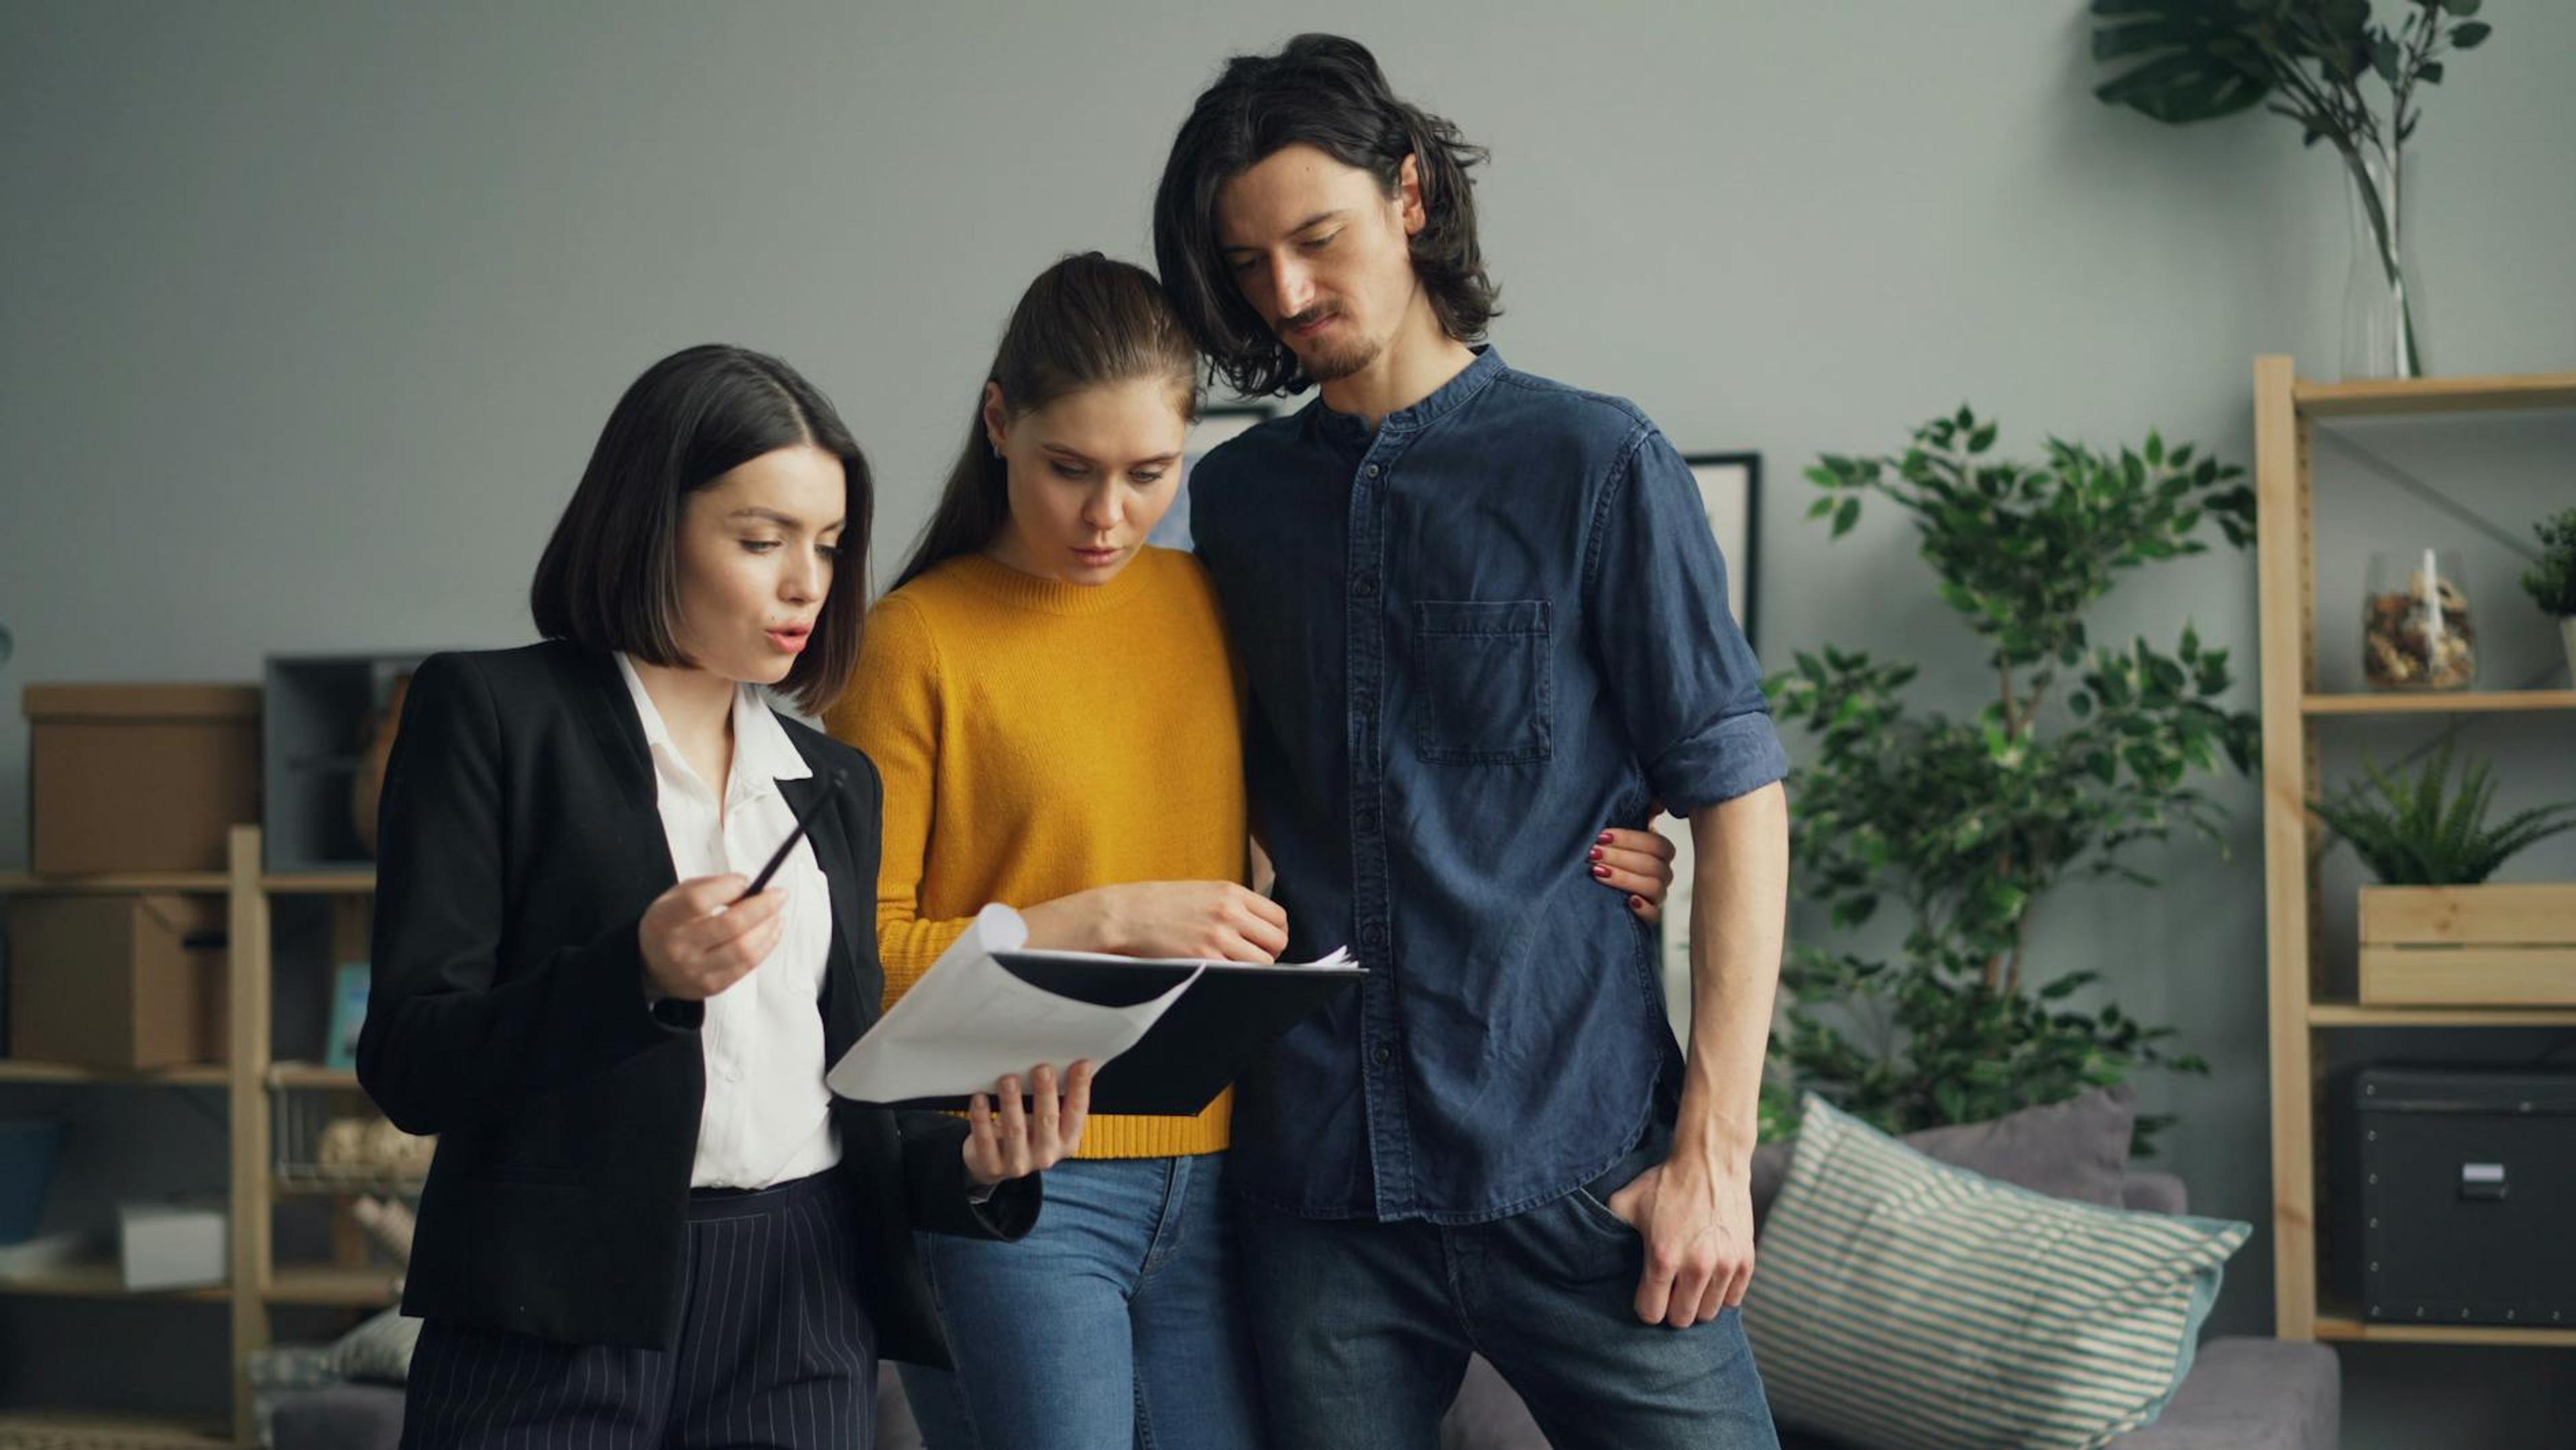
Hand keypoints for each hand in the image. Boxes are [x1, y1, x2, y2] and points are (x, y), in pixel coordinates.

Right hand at [639, 875, 782, 1000]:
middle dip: (762, 907)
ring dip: (769, 928)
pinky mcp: (712, 986)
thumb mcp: (676, 897)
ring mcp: (696, 970)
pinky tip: (771, 931)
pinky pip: (747, 966)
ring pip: (744, 949)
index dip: (727, 887)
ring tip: (777, 914)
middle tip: (779, 895)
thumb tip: (747, 886)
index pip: (698, 901)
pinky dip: (766, 945)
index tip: (747, 881)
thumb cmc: (671, 924)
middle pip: (730, 925)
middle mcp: (678, 948)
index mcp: (665, 919)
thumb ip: (709, 887)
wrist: (651, 967)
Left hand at [963, 1061, 1093, 1185]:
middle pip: (1047, 1120)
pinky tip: (980, 1099)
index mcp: (1066, 1141)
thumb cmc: (1025, 1134)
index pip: (1076, 1113)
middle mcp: (1046, 1155)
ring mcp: (1019, 1163)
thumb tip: (1068, 1062)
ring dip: (1012, 1103)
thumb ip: (1055, 1100)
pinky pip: (986, 1140)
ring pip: (1015, 1130)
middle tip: (1043, 1069)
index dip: (1080, 1088)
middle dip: (1045, 1093)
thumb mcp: (1045, 1122)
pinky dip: (982, 1119)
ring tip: (1008, 1080)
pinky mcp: (992, 1165)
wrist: (994, 1165)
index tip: (1081, 1064)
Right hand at [1034, 880, 1288, 962]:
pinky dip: (1236, 980)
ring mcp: (1218, 938)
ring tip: (1232, 967)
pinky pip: (1239, 977)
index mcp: (1231, 892)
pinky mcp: (1204, 960)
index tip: (1263, 941)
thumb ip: (1232, 906)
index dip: (1274, 933)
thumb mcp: (1201, 892)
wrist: (1125, 915)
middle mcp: (1229, 913)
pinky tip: (1220, 975)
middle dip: (1268, 953)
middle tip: (1249, 958)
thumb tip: (1260, 929)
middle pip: (1277, 942)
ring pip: (1263, 963)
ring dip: (1253, 969)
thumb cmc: (1161, 905)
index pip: (1279, 917)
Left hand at [1591, 819, 1678, 923]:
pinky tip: (1628, 902)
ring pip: (1654, 887)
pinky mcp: (1651, 916)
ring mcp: (1658, 896)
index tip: (1602, 836)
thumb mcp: (1624, 831)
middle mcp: (1664, 873)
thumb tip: (1658, 801)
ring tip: (1598, 872)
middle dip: (1620, 857)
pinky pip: (1655, 916)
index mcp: (1661, 851)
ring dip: (1625, 878)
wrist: (1603, 887)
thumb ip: (1642, 814)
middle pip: (1653, 865)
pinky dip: (1643, 909)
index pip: (1657, 844)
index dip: (1630, 839)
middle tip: (1592, 853)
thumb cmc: (1615, 853)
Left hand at [1605, 1156, 1756, 1327]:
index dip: (1646, 1306)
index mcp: (1662, 1257)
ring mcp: (1725, 1265)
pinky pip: (1733, 1300)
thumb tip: (1594, 1250)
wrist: (1712, 1161)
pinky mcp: (1745, 1261)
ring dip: (1697, 1302)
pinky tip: (1710, 1277)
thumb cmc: (1666, 1182)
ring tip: (1689, 1284)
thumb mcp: (1626, 1201)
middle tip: (1669, 1291)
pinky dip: (1721, 1294)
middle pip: (1681, 1319)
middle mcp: (1696, 1267)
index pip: (1651, 1313)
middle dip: (1671, 1309)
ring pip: (1708, 1313)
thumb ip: (1609, 1228)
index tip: (1647, 1294)